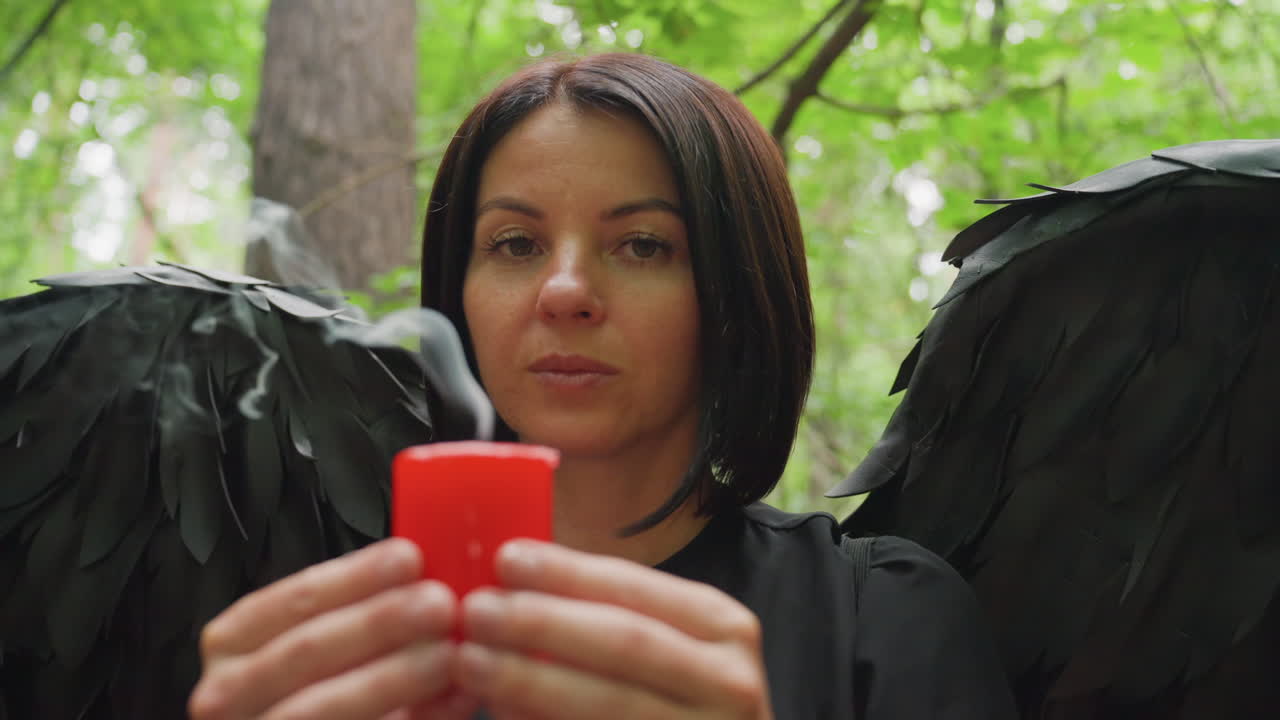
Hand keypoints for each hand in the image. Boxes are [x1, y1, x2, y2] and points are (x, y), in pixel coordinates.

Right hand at [188, 538, 477, 719]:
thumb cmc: (322, 688)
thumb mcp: (325, 640)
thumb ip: (361, 610)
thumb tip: (424, 572)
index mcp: (235, 642)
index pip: (295, 599)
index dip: (355, 577)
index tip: (410, 558)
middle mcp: (227, 692)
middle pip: (306, 649)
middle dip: (378, 623)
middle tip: (440, 604)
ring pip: (319, 707)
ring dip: (390, 678)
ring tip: (447, 656)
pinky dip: (411, 719)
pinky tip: (451, 702)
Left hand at [455, 540, 773, 719]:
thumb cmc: (676, 699)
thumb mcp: (666, 645)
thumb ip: (603, 613)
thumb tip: (512, 582)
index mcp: (723, 627)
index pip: (637, 589)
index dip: (569, 573)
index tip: (506, 559)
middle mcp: (730, 681)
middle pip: (626, 642)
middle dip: (544, 623)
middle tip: (477, 610)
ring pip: (611, 704)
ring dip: (533, 681)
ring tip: (473, 662)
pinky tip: (503, 714)